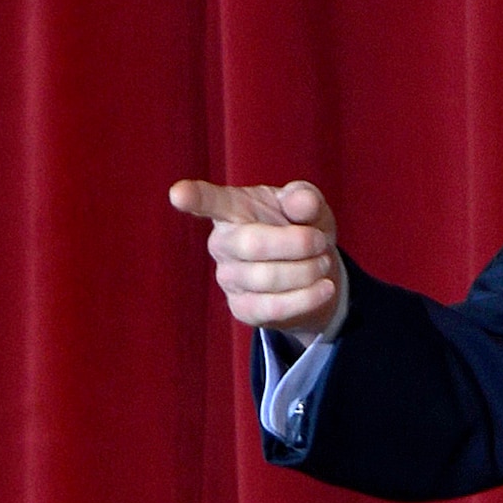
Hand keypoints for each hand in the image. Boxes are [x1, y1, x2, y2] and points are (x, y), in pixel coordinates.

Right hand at [169, 179, 342, 337]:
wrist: (314, 273)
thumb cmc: (303, 228)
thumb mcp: (310, 208)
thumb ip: (306, 199)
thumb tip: (302, 202)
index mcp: (234, 208)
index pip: (209, 201)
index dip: (193, 197)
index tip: (178, 193)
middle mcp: (223, 243)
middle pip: (252, 244)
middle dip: (297, 244)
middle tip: (321, 241)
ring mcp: (228, 278)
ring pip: (267, 278)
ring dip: (307, 271)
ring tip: (323, 263)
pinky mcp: (242, 309)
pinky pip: (273, 307)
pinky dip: (307, 297)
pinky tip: (324, 288)